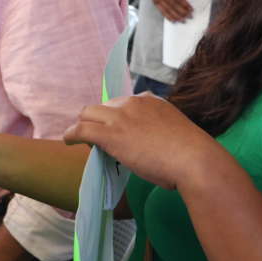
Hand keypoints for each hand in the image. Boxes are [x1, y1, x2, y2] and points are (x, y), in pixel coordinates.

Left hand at [64, 94, 215, 188]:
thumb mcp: (176, 133)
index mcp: (151, 100)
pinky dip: (71, 134)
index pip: (125, 103)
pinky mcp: (110, 134)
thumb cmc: (192, 155)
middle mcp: (134, 103)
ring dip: (82, 125)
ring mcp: (121, 117)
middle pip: (104, 106)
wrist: (193, 160)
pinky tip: (68, 141)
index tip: (117, 129)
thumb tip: (155, 146)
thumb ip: (161, 133)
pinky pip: (82, 129)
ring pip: (88, 114)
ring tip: (76, 137)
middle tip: (97, 137)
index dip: (117, 117)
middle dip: (98, 119)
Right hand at [149, 0, 193, 21]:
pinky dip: (168, 17)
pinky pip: (162, 11)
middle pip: (173, 5)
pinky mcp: (154, 3)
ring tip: (183, 20)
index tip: (191, 10)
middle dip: (182, 12)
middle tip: (189, 16)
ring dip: (176, 16)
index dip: (185, 4)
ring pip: (168, 10)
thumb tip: (184, 3)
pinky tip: (174, 20)